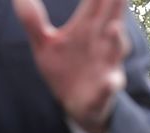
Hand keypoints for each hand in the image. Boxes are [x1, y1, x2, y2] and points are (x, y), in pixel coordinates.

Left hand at [13, 0, 128, 132]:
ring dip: (116, 40)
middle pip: (112, 17)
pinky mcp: (105, 89)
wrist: (75, 105)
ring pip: (116, 49)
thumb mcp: (43, 43)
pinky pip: (109, 87)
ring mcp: (106, 64)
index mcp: (87, 27)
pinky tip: (109, 81)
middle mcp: (102, 41)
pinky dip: (110, 84)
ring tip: (113, 28)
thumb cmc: (63, 68)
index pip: (96, 0)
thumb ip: (32, 19)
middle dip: (117, 3)